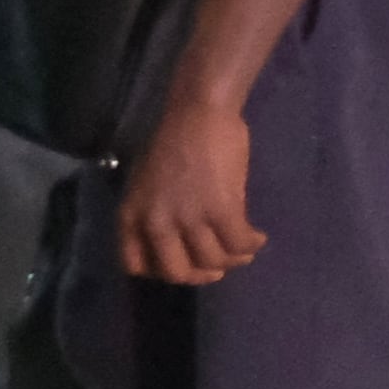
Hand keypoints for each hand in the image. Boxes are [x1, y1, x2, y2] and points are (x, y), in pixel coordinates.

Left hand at [116, 101, 262, 288]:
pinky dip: (251, 244)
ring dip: (233, 259)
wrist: (199, 112)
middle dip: (202, 275)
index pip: (137, 266)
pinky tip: (257, 237)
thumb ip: (152, 213)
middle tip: (218, 268)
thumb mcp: (145, 184)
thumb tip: (176, 237)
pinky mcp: (222, 209)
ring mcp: (189, 218)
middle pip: (178, 273)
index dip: (163, 271)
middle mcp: (155, 223)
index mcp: (131, 216)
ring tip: (244, 249)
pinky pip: (239, 243)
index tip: (183, 264)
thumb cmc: (173, 140)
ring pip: (214, 260)